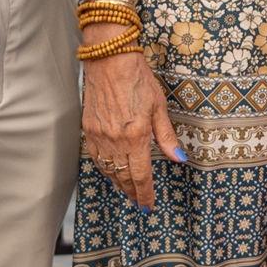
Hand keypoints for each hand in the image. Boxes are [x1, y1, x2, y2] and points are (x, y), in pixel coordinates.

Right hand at [83, 48, 185, 208]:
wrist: (110, 60)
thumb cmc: (138, 79)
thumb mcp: (159, 106)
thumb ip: (166, 136)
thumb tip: (178, 158)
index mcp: (136, 137)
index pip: (141, 176)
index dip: (145, 194)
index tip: (148, 206)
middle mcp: (115, 140)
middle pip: (123, 177)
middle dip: (132, 192)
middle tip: (139, 202)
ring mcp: (99, 136)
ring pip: (108, 170)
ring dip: (118, 182)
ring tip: (127, 190)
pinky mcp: (88, 129)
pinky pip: (96, 157)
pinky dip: (105, 168)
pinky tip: (111, 170)